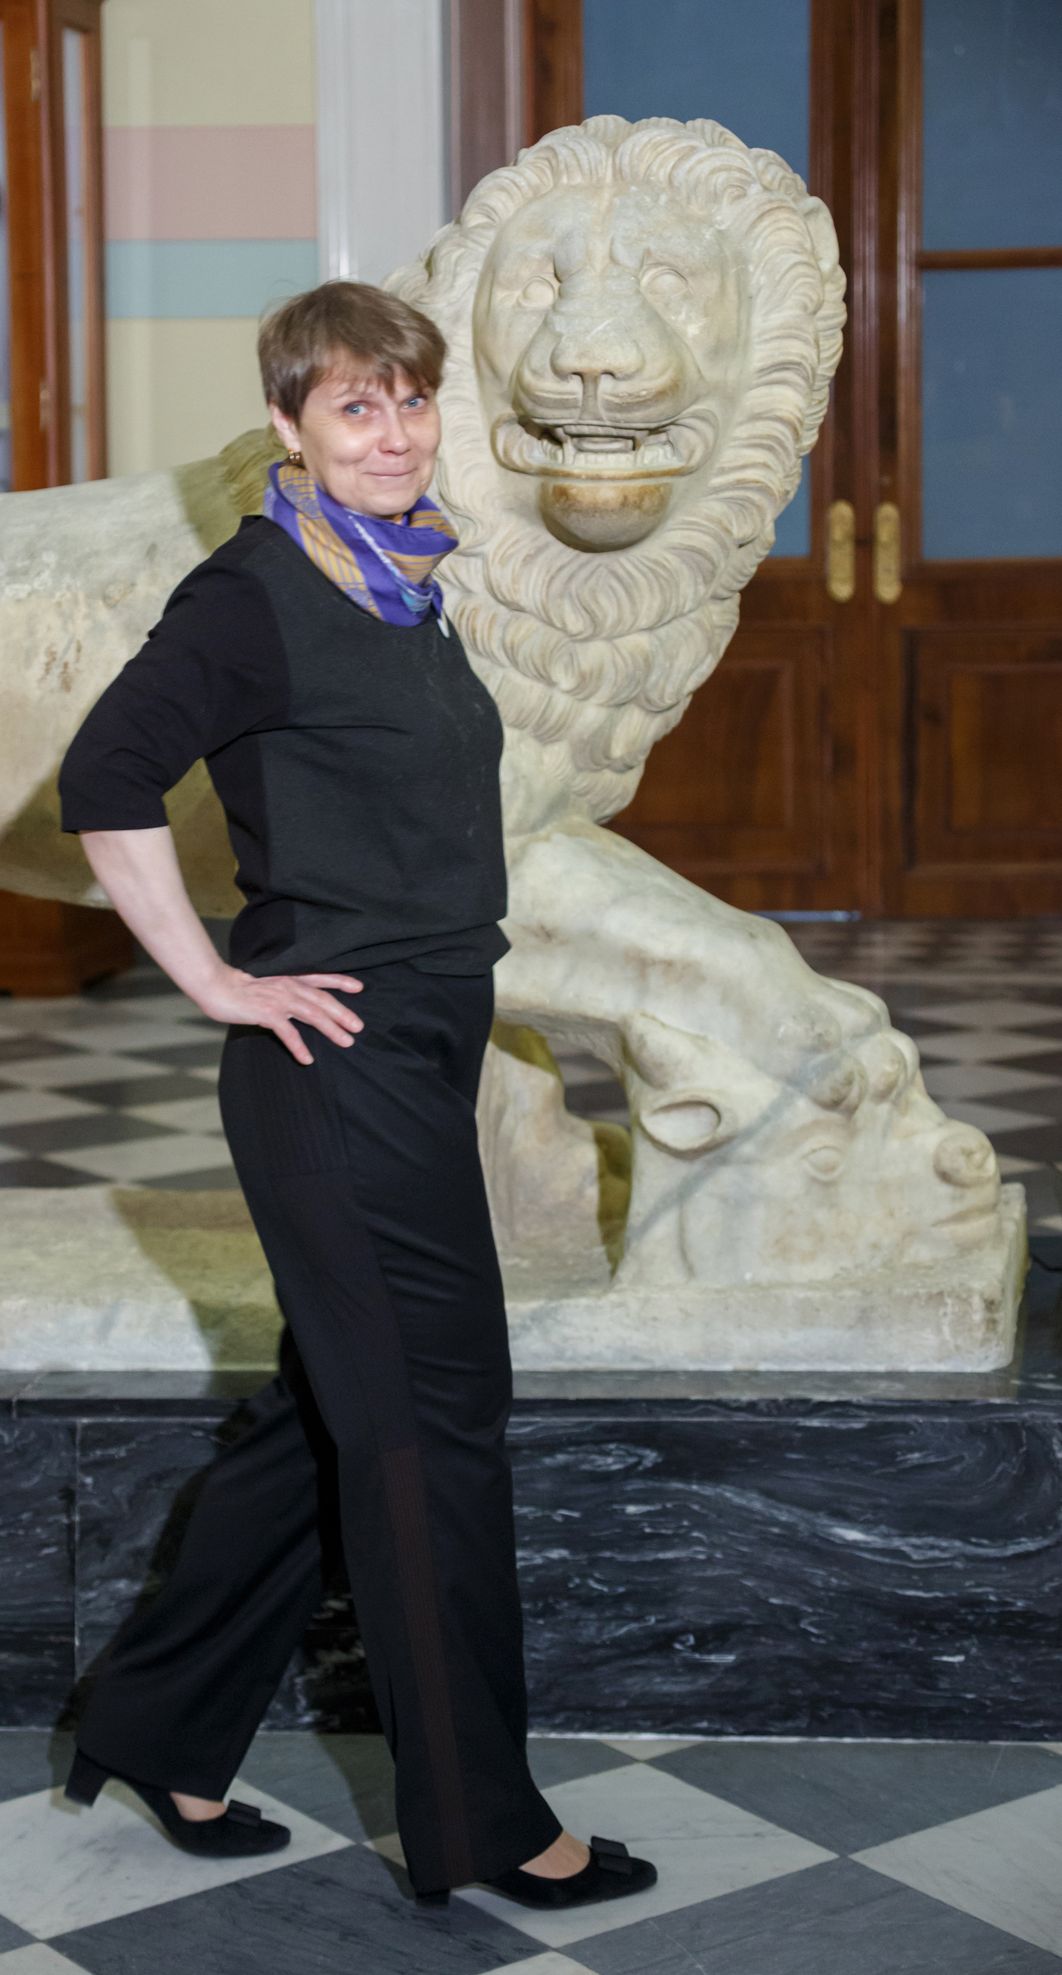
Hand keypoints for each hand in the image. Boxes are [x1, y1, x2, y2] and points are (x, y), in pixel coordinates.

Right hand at [194, 964, 364, 1064]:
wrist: (217, 987)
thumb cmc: (240, 989)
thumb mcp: (269, 986)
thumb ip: (285, 993)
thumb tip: (299, 1006)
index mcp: (289, 980)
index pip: (320, 979)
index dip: (340, 981)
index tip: (359, 987)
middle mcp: (288, 987)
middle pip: (322, 1000)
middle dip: (343, 1013)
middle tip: (359, 1027)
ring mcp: (278, 1000)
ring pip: (312, 1014)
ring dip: (331, 1029)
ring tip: (346, 1042)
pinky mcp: (266, 1013)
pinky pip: (288, 1032)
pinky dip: (299, 1046)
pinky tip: (307, 1059)